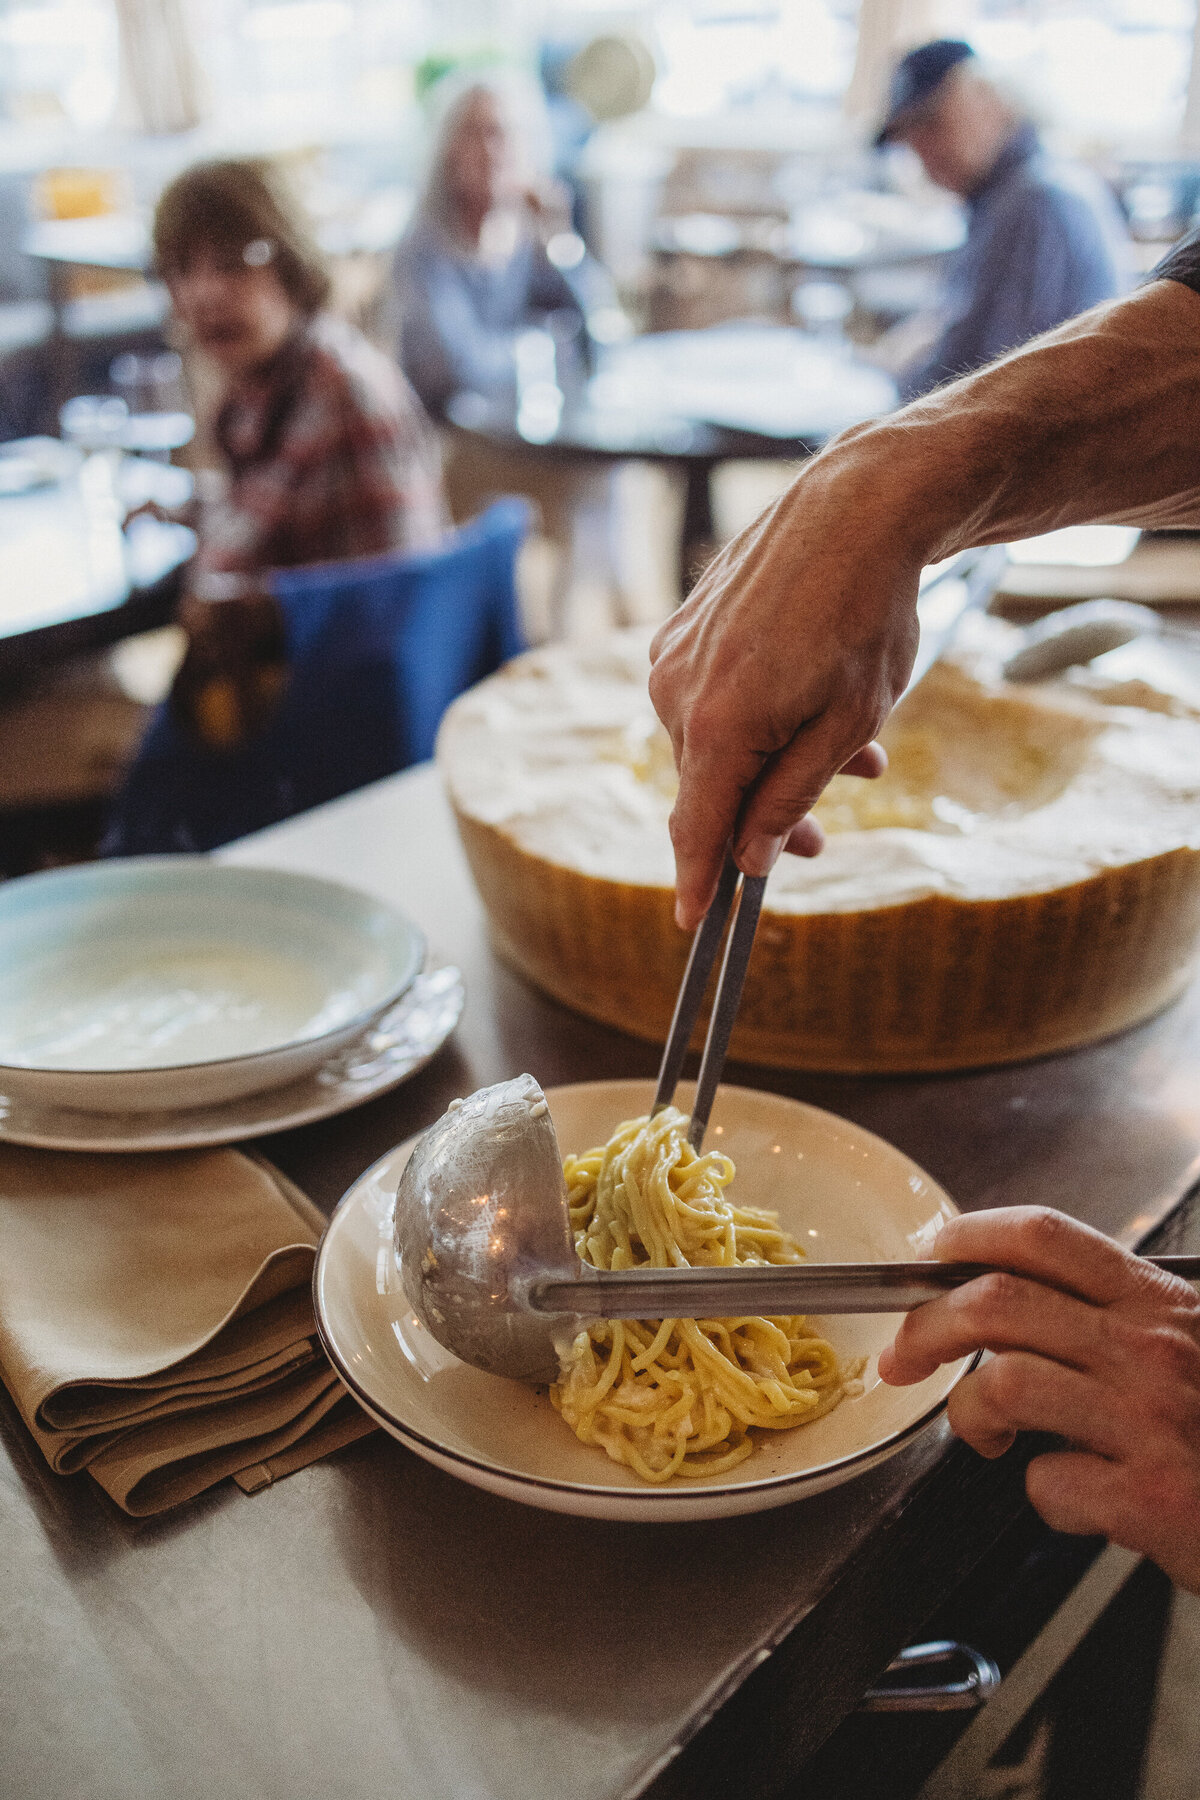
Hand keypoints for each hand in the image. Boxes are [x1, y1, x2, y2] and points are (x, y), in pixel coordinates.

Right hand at [648, 440, 922, 928]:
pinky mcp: (684, 626)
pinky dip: (759, 718)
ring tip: (854, 758)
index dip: (697, 883)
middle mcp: (675, 693)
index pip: (695, 830)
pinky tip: (815, 706)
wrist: (857, 506)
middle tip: (815, 843)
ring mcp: (674, 655)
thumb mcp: (844, 725)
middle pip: (708, 788)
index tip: (695, 926)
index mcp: (716, 727)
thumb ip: (788, 798)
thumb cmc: (864, 616)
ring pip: (716, 741)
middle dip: (762, 818)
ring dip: (773, 763)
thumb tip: (747, 858)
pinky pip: (712, 697)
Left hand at [879, 1207, 1199, 1593]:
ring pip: (1004, 1384)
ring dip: (972, 1415)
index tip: (930, 1258)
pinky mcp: (1155, 1498)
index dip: (968, 1237)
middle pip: (997, 1302)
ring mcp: (1151, 1421)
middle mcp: (1150, 1349)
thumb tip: (1009, 1313)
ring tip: (991, 1437)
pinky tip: (1078, 1499)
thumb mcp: (1188, 1346)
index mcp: (1156, 1304)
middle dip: (926, 1326)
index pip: (1043, 1236)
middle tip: (905, 1358)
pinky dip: (1046, 1496)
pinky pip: (1050, 1483)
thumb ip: (1114, 1324)